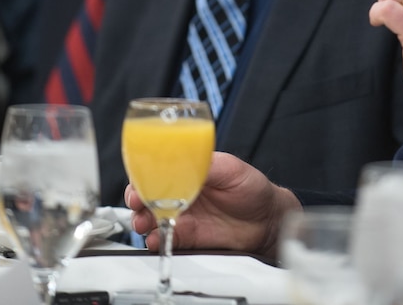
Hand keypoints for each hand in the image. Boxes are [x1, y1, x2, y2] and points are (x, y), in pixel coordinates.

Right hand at [126, 151, 300, 257]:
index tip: (138, 183)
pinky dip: (156, 240)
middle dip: (136, 199)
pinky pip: (164, 239)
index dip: (142, 176)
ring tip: (146, 222)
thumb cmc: (251, 188)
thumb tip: (182, 162)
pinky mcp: (186, 237)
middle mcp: (179, 193)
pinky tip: (157, 238)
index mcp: (187, 172)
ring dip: (142, 220)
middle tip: (138, 203)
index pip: (156, 171)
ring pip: (150, 218)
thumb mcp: (229, 168)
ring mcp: (181, 216)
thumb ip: (204, 165)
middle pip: (147, 196)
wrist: (266, 221)